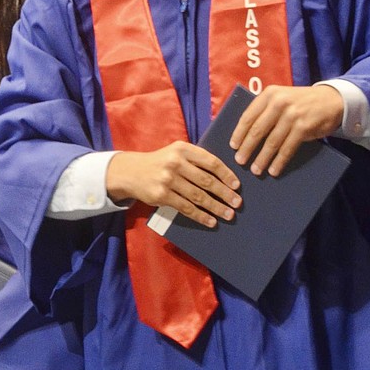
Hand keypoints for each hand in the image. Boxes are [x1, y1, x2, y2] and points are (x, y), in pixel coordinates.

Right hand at [107, 142, 241, 227]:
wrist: (131, 172)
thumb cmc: (161, 162)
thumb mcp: (176, 153)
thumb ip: (196, 160)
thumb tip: (225, 177)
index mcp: (183, 148)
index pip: (211, 162)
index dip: (226, 174)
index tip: (237, 185)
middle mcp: (175, 162)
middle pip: (206, 181)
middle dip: (224, 194)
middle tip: (237, 203)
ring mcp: (167, 179)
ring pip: (198, 197)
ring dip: (216, 207)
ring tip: (228, 214)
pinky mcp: (161, 195)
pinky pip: (186, 208)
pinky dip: (201, 216)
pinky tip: (211, 221)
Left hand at [229, 85, 343, 176]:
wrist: (331, 100)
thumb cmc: (301, 102)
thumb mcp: (281, 98)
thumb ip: (265, 110)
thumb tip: (245, 135)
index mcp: (269, 94)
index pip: (248, 116)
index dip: (239, 133)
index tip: (233, 146)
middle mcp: (279, 103)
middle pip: (257, 130)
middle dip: (247, 148)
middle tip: (240, 161)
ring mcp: (292, 115)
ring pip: (272, 142)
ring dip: (262, 158)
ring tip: (256, 170)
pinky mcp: (303, 127)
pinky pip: (287, 148)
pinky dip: (279, 161)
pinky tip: (274, 170)